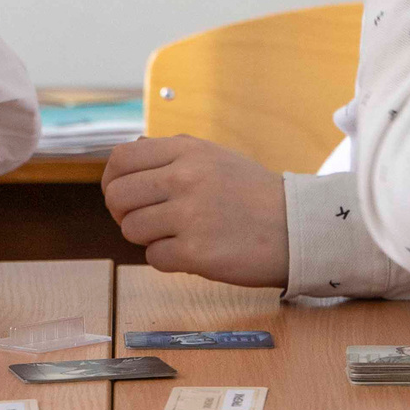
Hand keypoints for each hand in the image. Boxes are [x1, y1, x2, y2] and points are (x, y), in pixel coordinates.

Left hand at [103, 136, 289, 288]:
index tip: (121, 195)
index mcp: (186, 150)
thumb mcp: (214, 157)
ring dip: (148, 237)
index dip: (112, 180)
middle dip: (123, 213)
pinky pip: (154, 258)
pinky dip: (167, 259)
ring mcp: (189, 215)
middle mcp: (184, 178)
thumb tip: (127, 157)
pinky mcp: (196, 252)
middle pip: (118, 196)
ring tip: (176, 235)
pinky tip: (191, 252)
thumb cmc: (254, 194)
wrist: (297, 226)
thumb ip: (171, 156)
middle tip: (144, 220)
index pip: (121, 159)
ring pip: (132, 229)